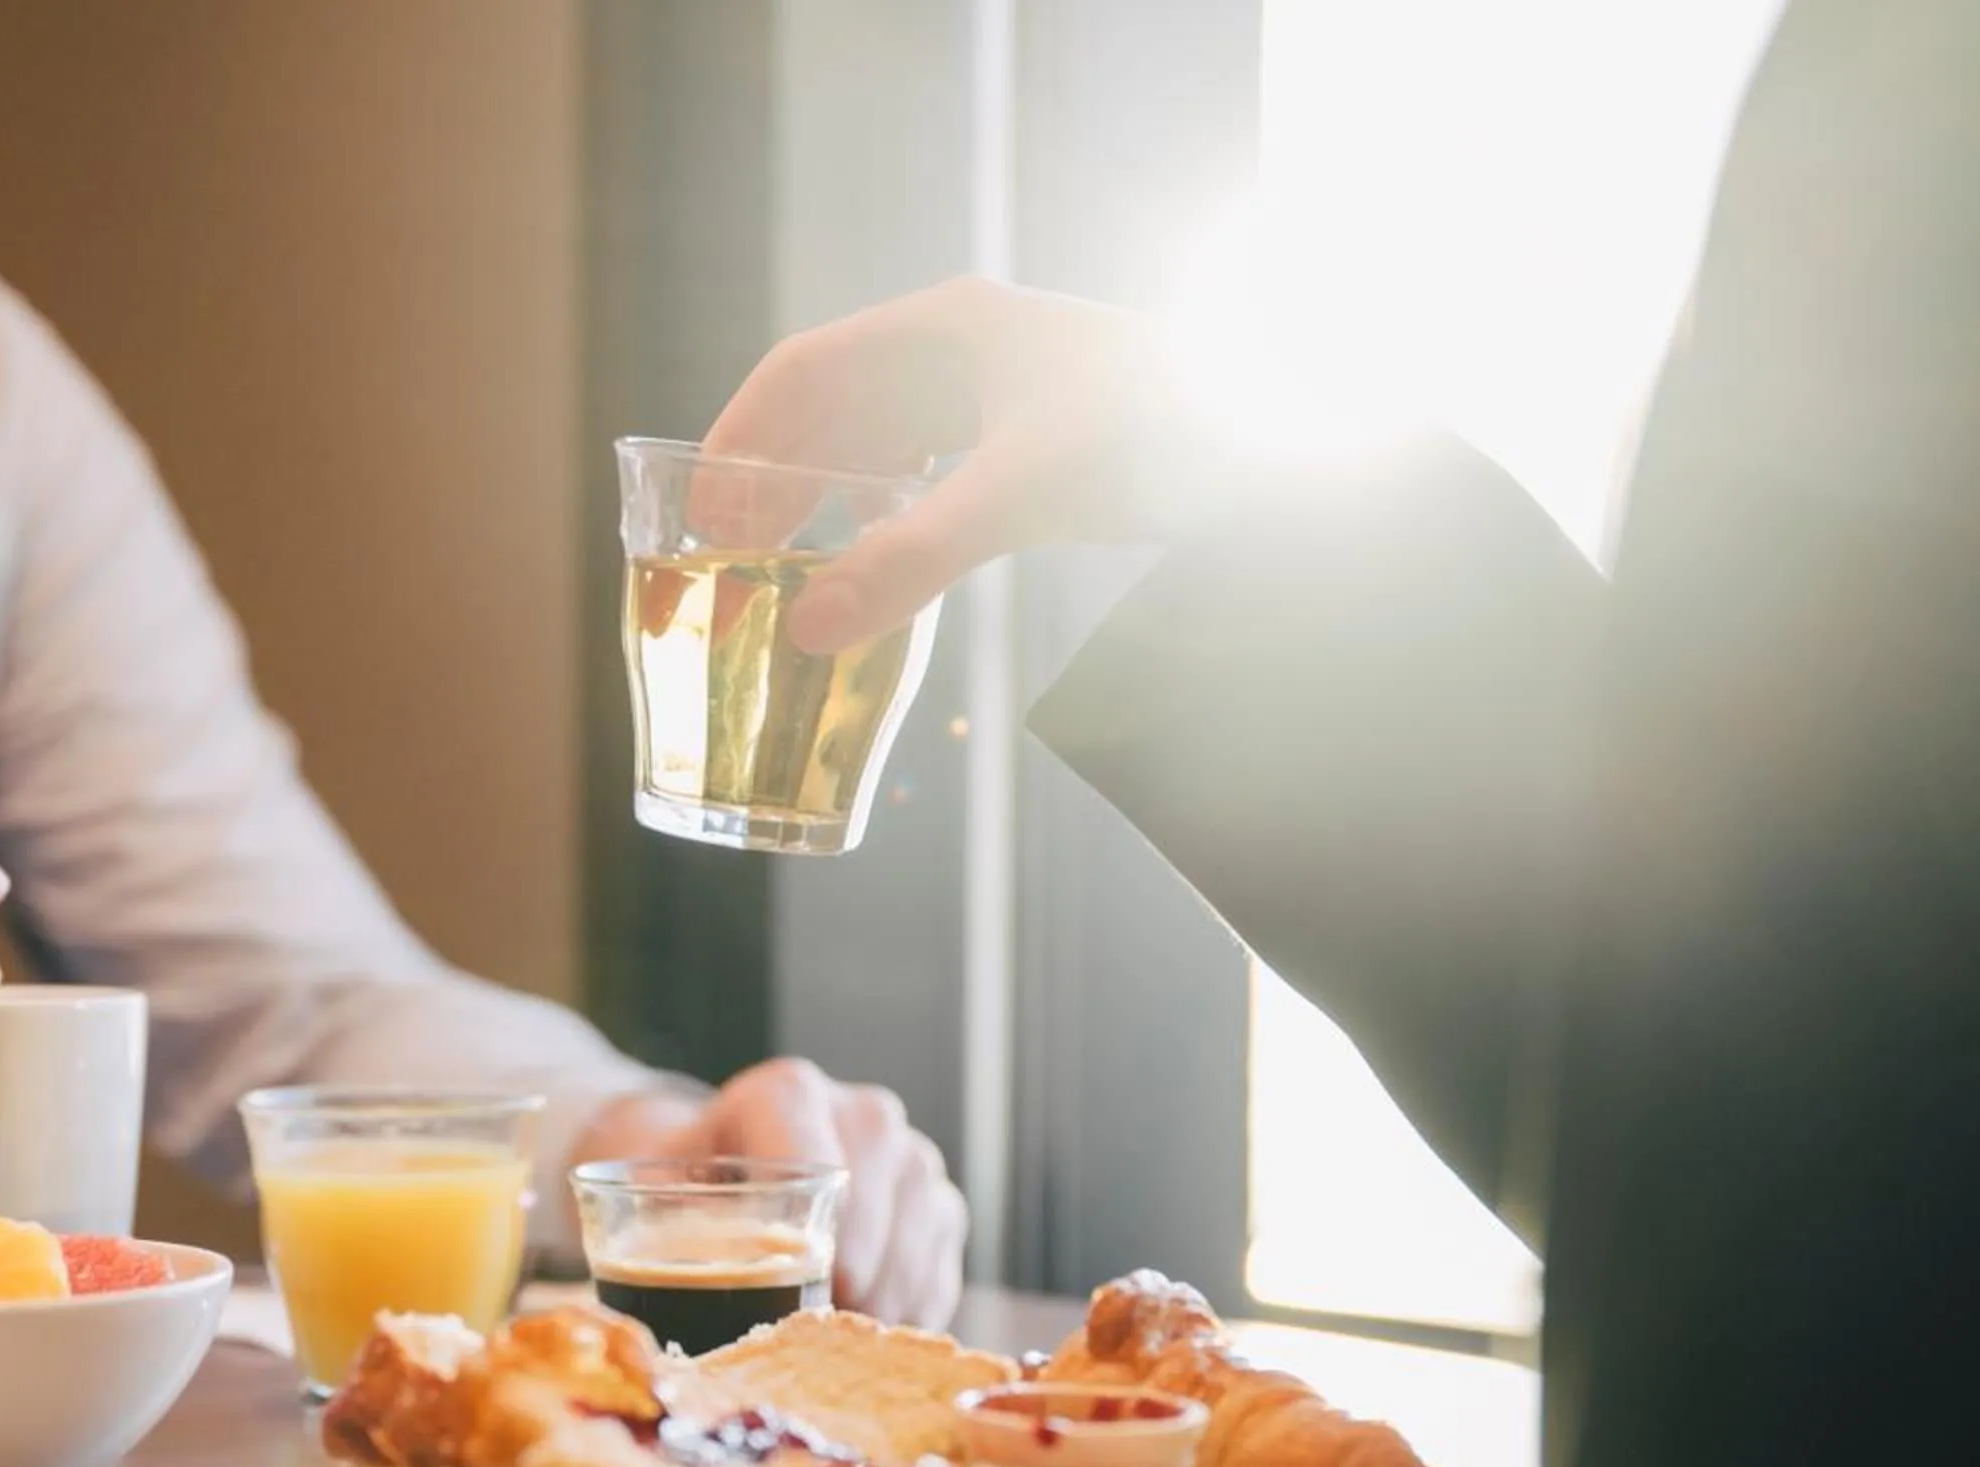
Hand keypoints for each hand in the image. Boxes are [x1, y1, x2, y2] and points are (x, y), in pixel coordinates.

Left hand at [572, 1059, 969, 1330]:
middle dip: (867, 1258)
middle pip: (891, 1173)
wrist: (717, 1171)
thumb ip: (653, 1222)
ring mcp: (907, 1156)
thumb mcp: (651, 1190)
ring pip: (928, 1215)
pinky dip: (919, 1302)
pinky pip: (945, 1255)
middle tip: (833, 1322)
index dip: (823, 1208)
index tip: (807, 1267)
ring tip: (855, 1340)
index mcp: (784, 1094)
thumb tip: (651, 1301)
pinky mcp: (934, 1204)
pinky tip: (882, 1336)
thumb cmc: (682, 1185)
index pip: (819, 1136)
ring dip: (897, 1286)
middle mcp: (859, 1111)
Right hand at [700, 276, 1201, 654]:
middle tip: (731, 554)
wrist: (1281, 441)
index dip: (742, 435)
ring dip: (830, 495)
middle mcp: (967, 344)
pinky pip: (934, 465)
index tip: (698, 503)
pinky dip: (893, 507)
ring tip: (787, 561)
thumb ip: (910, 560)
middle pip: (836, 403)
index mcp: (947, 324)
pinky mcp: (1036, 432)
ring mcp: (1003, 385)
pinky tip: (880, 551)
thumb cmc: (1160, 432)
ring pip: (882, 436)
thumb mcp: (1021, 495)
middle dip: (778, 476)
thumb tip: (811, 629)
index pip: (806, 368)